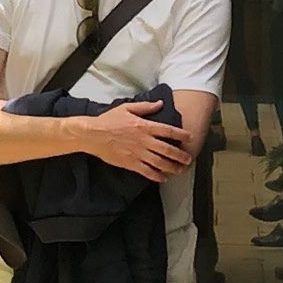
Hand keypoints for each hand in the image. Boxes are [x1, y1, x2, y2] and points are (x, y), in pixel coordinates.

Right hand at [79, 100, 194, 182]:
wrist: (93, 135)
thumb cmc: (109, 120)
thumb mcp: (127, 108)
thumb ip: (145, 107)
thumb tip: (160, 104)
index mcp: (144, 126)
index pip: (168, 131)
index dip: (181, 134)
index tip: (189, 137)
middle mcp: (144, 141)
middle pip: (167, 150)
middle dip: (180, 156)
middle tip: (188, 159)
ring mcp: (138, 154)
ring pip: (160, 163)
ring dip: (172, 167)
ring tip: (180, 170)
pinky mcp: (130, 164)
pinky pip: (147, 172)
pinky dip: (157, 176)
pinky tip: (163, 178)